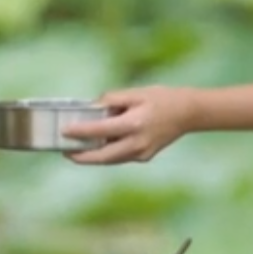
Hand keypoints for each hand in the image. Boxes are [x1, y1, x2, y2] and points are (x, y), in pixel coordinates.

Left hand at [61, 86, 196, 164]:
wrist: (187, 113)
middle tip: (66, 152)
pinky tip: (98, 148)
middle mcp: (137, 143)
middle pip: (103, 157)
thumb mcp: (136, 93)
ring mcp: (142, 153)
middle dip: (82, 157)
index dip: (81, 132)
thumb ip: (112, 100)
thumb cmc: (161, 98)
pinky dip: (107, 154)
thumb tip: (93, 107)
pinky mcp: (145, 157)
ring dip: (93, 158)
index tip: (65, 131)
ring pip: (111, 160)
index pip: (100, 130)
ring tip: (77, 152)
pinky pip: (121, 157)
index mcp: (134, 124)